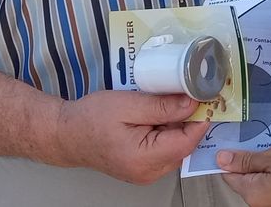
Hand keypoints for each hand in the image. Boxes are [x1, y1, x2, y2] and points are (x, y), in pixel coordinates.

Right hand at [54, 89, 209, 184]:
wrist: (67, 134)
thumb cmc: (92, 118)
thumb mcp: (128, 104)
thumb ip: (162, 106)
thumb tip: (193, 103)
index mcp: (144, 158)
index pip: (187, 141)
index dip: (199, 119)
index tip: (203, 96)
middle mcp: (148, 173)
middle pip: (185, 146)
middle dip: (186, 121)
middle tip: (179, 95)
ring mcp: (146, 174)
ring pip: (177, 148)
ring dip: (176, 127)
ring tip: (159, 107)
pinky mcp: (143, 169)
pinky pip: (165, 151)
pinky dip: (165, 134)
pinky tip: (153, 118)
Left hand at [219, 145, 270, 206]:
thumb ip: (246, 159)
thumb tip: (222, 159)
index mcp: (252, 192)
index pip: (228, 174)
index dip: (231, 157)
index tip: (236, 144)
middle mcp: (259, 203)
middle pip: (246, 178)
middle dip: (253, 160)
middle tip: (267, 145)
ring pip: (262, 180)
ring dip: (269, 166)